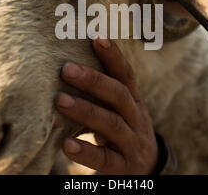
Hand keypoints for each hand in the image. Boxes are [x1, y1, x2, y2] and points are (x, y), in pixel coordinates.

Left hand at [56, 38, 158, 173]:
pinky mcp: (125, 167)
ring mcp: (132, 143)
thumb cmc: (124, 131)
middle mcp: (136, 119)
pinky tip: (66, 145)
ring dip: (86, 111)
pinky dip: (86, 151)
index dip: (113, 56)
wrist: (147, 170)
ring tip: (60, 100)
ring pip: (113, 124)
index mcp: (133, 101)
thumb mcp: (120, 110)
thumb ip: (103, 92)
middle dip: (94, 80)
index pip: (126, 75)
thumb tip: (68, 62)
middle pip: (119, 95)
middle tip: (66, 69)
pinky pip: (106, 159)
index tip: (96, 37)